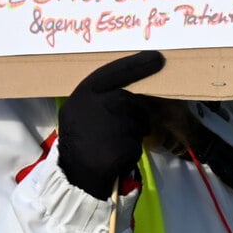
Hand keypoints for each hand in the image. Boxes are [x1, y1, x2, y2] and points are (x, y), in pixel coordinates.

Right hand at [58, 51, 164, 199]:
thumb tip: (137, 84)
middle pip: (131, 100)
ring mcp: (107, 127)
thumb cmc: (82, 138)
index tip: (158, 57)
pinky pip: (138, 141)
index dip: (136, 64)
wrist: (74, 176)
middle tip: (120, 126)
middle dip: (135, 112)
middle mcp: (93, 107)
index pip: (113, 72)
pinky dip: (133, 148)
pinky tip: (117, 154)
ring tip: (114, 141)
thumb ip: (103, 95)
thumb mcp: (83, 110)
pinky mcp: (119, 148)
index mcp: (81, 95)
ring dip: (135, 131)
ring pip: (139, 121)